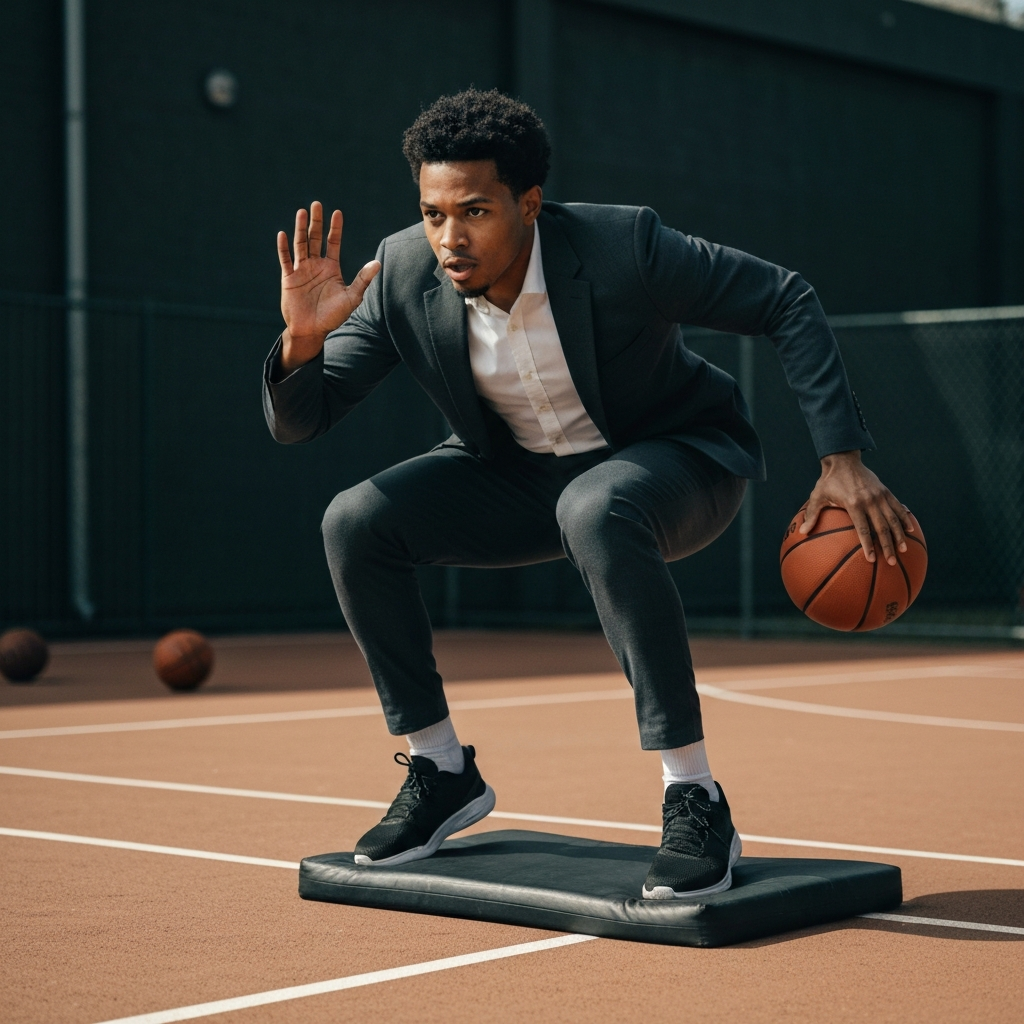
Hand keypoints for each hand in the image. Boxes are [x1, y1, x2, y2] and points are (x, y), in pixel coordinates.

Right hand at [277, 202, 380, 371]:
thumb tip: (378, 263)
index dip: (335, 228)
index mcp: (331, 268)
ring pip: (300, 245)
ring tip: (302, 212)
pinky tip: (283, 234)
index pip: (333, 243)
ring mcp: (301, 271)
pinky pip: (286, 260)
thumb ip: (363, 280)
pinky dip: (284, 248)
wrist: (312, 331)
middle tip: (316, 205)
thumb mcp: (352, 297)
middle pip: (315, 238)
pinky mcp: (289, 279)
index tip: (337, 213)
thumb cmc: (333, 316)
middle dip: (316, 222)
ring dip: (301, 229)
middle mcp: (316, 266)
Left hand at [801, 450, 913, 564]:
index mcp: (853, 503)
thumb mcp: (817, 496)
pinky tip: (910, 529)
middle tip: (891, 561)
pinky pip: (897, 507)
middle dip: (887, 546)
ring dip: (899, 535)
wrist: (843, 460)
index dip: (868, 545)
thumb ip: (811, 514)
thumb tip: (802, 532)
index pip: (863, 529)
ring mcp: (879, 495)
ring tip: (904, 550)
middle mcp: (869, 500)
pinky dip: (904, 518)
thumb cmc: (828, 481)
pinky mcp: (885, 491)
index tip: (871, 559)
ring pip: (893, 519)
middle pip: (881, 528)